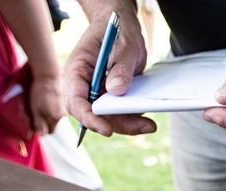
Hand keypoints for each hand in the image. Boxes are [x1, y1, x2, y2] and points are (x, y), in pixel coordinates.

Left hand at [30, 75, 63, 134]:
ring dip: (46, 115)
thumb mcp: (36, 110)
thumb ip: (39, 123)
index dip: (41, 129)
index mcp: (56, 118)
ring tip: (37, 107)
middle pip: (52, 124)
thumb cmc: (40, 92)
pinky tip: (43, 101)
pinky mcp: (61, 100)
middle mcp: (61, 114)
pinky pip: (54, 109)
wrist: (48, 75)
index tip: (33, 124)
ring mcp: (62, 107)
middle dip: (43, 123)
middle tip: (33, 116)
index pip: (50, 131)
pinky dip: (49, 108)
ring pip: (53, 116)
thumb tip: (42, 135)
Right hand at [64, 12, 156, 136]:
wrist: (121, 27)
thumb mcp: (123, 43)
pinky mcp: (112, 97)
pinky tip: (146, 117)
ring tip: (149, 125)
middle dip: (115, 124)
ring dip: (128, 125)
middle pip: (93, 115)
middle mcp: (84, 86)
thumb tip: (116, 90)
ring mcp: (98, 93)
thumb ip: (120, 66)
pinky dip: (132, 118)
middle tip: (142, 127)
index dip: (89, 117)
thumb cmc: (117, 30)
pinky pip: (119, 114)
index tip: (106, 129)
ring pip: (107, 118)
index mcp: (76, 71)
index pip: (75, 101)